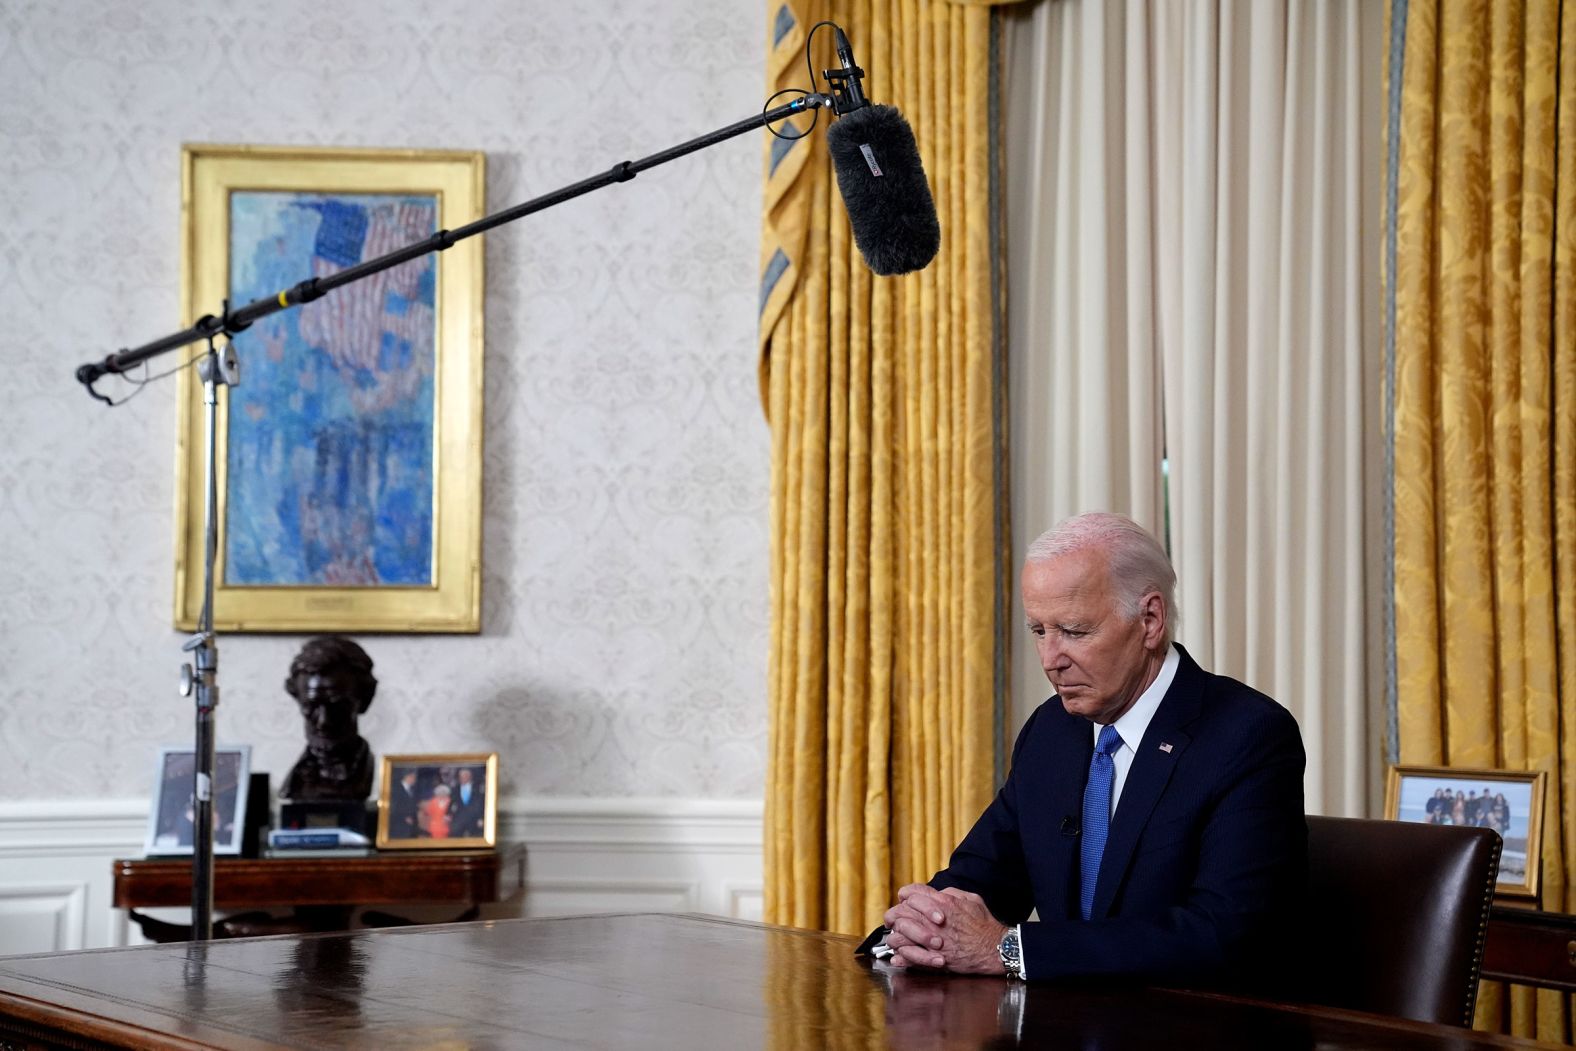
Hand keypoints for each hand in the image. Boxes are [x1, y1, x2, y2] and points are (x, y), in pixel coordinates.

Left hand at [881, 884, 1007, 974]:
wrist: (994, 949)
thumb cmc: (984, 925)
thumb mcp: (970, 899)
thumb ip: (950, 894)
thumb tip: (937, 894)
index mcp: (942, 902)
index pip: (911, 893)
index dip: (905, 896)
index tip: (905, 901)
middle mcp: (933, 919)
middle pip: (900, 912)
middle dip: (895, 915)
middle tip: (896, 920)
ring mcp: (931, 939)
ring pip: (899, 934)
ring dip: (895, 935)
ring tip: (897, 938)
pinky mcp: (933, 957)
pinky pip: (908, 955)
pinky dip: (901, 955)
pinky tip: (899, 955)